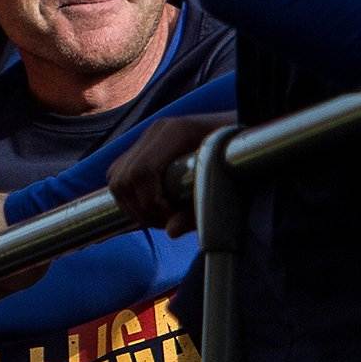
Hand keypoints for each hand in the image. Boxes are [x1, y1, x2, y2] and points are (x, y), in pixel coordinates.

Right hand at [106, 115, 231, 237]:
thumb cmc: (239, 165)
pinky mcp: (143, 148)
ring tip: (161, 217)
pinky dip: (129, 198)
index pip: (141, 171)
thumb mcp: (224, 189)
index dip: (151, 202)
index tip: (171, 218)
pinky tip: (154, 207)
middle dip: (141, 209)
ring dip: (133, 206)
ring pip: (116, 178)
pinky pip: (119, 175)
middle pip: (123, 177)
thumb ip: (199, 211)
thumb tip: (171, 231)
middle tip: (166, 222)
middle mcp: (157, 130)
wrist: (244, 141)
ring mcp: (148, 137)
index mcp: (176, 132)